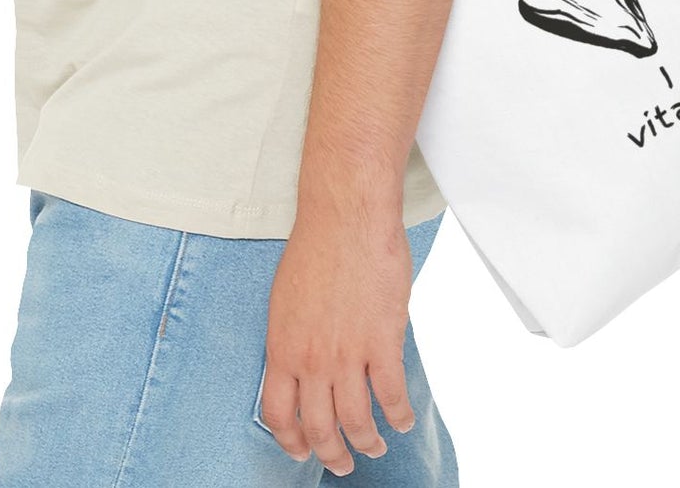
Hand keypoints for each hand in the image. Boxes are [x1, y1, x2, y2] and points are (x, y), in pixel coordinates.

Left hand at [259, 209, 417, 476]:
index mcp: (282, 347)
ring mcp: (347, 355)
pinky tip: (401, 420)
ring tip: (375, 445)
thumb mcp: (285, 300)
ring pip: (357, 422)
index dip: (291, 442)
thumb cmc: (316, 247)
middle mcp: (311, 360)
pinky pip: (392, 396)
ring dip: (367, 442)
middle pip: (320, 428)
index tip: (303, 450)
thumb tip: (301, 368)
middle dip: (332, 455)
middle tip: (343, 463)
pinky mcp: (382, 343)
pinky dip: (399, 416)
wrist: (346, 217)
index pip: (278, 415)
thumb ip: (292, 339)